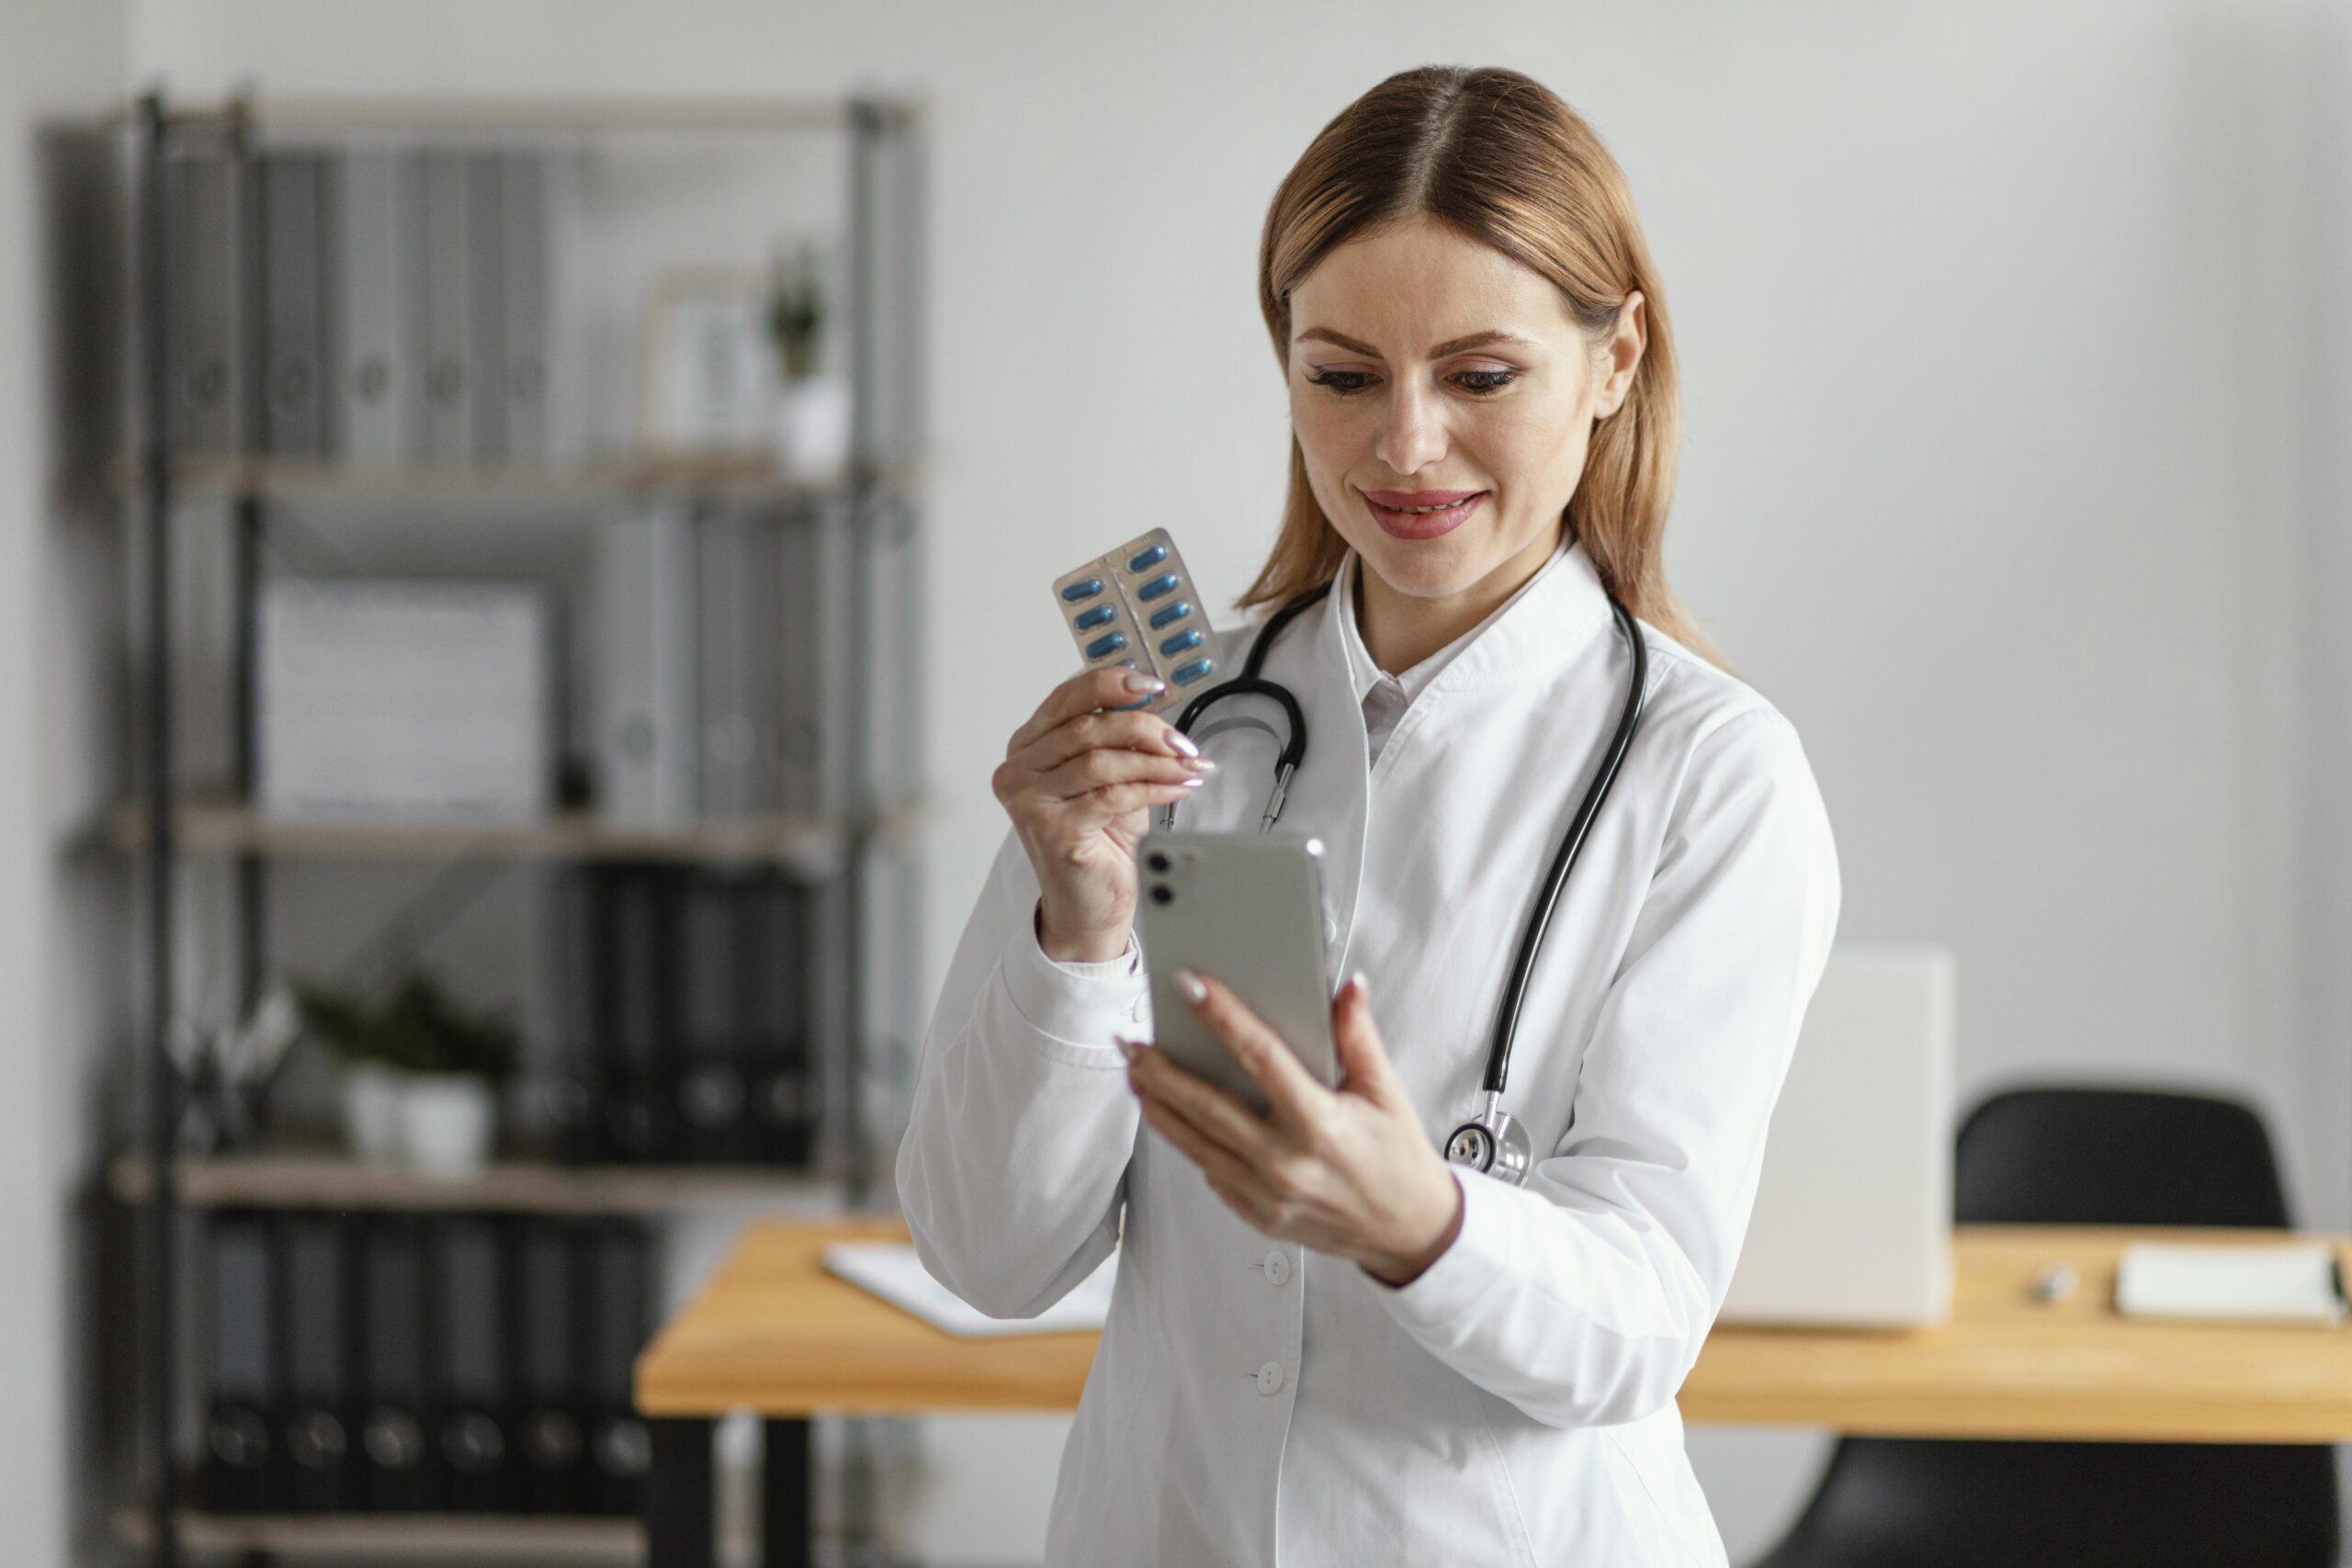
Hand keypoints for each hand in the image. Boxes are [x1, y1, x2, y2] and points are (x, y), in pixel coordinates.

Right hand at [992, 665, 1214, 962]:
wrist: (1089, 906)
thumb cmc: (1099, 842)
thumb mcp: (1110, 778)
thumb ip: (1120, 742)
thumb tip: (1156, 708)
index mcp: (1027, 747)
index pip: (1066, 698)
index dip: (1110, 685)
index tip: (1153, 685)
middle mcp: (1018, 770)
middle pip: (1087, 728)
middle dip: (1145, 729)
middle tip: (1183, 742)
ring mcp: (1029, 802)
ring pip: (1101, 761)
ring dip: (1155, 761)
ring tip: (1188, 767)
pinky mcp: (1052, 830)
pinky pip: (1112, 796)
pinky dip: (1152, 788)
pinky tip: (1177, 789)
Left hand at [1120, 969, 1465, 1286]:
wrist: (1407, 1232)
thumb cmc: (1397, 1159)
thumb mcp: (1385, 1092)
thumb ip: (1358, 1036)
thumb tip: (1345, 986)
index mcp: (1320, 1125)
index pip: (1261, 1058)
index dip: (1223, 1017)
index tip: (1191, 986)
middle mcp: (1287, 1163)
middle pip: (1206, 1106)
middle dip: (1161, 1070)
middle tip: (1131, 1041)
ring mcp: (1266, 1195)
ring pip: (1194, 1143)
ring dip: (1159, 1105)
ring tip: (1137, 1073)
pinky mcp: (1256, 1215)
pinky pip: (1210, 1171)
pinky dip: (1188, 1141)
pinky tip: (1173, 1115)